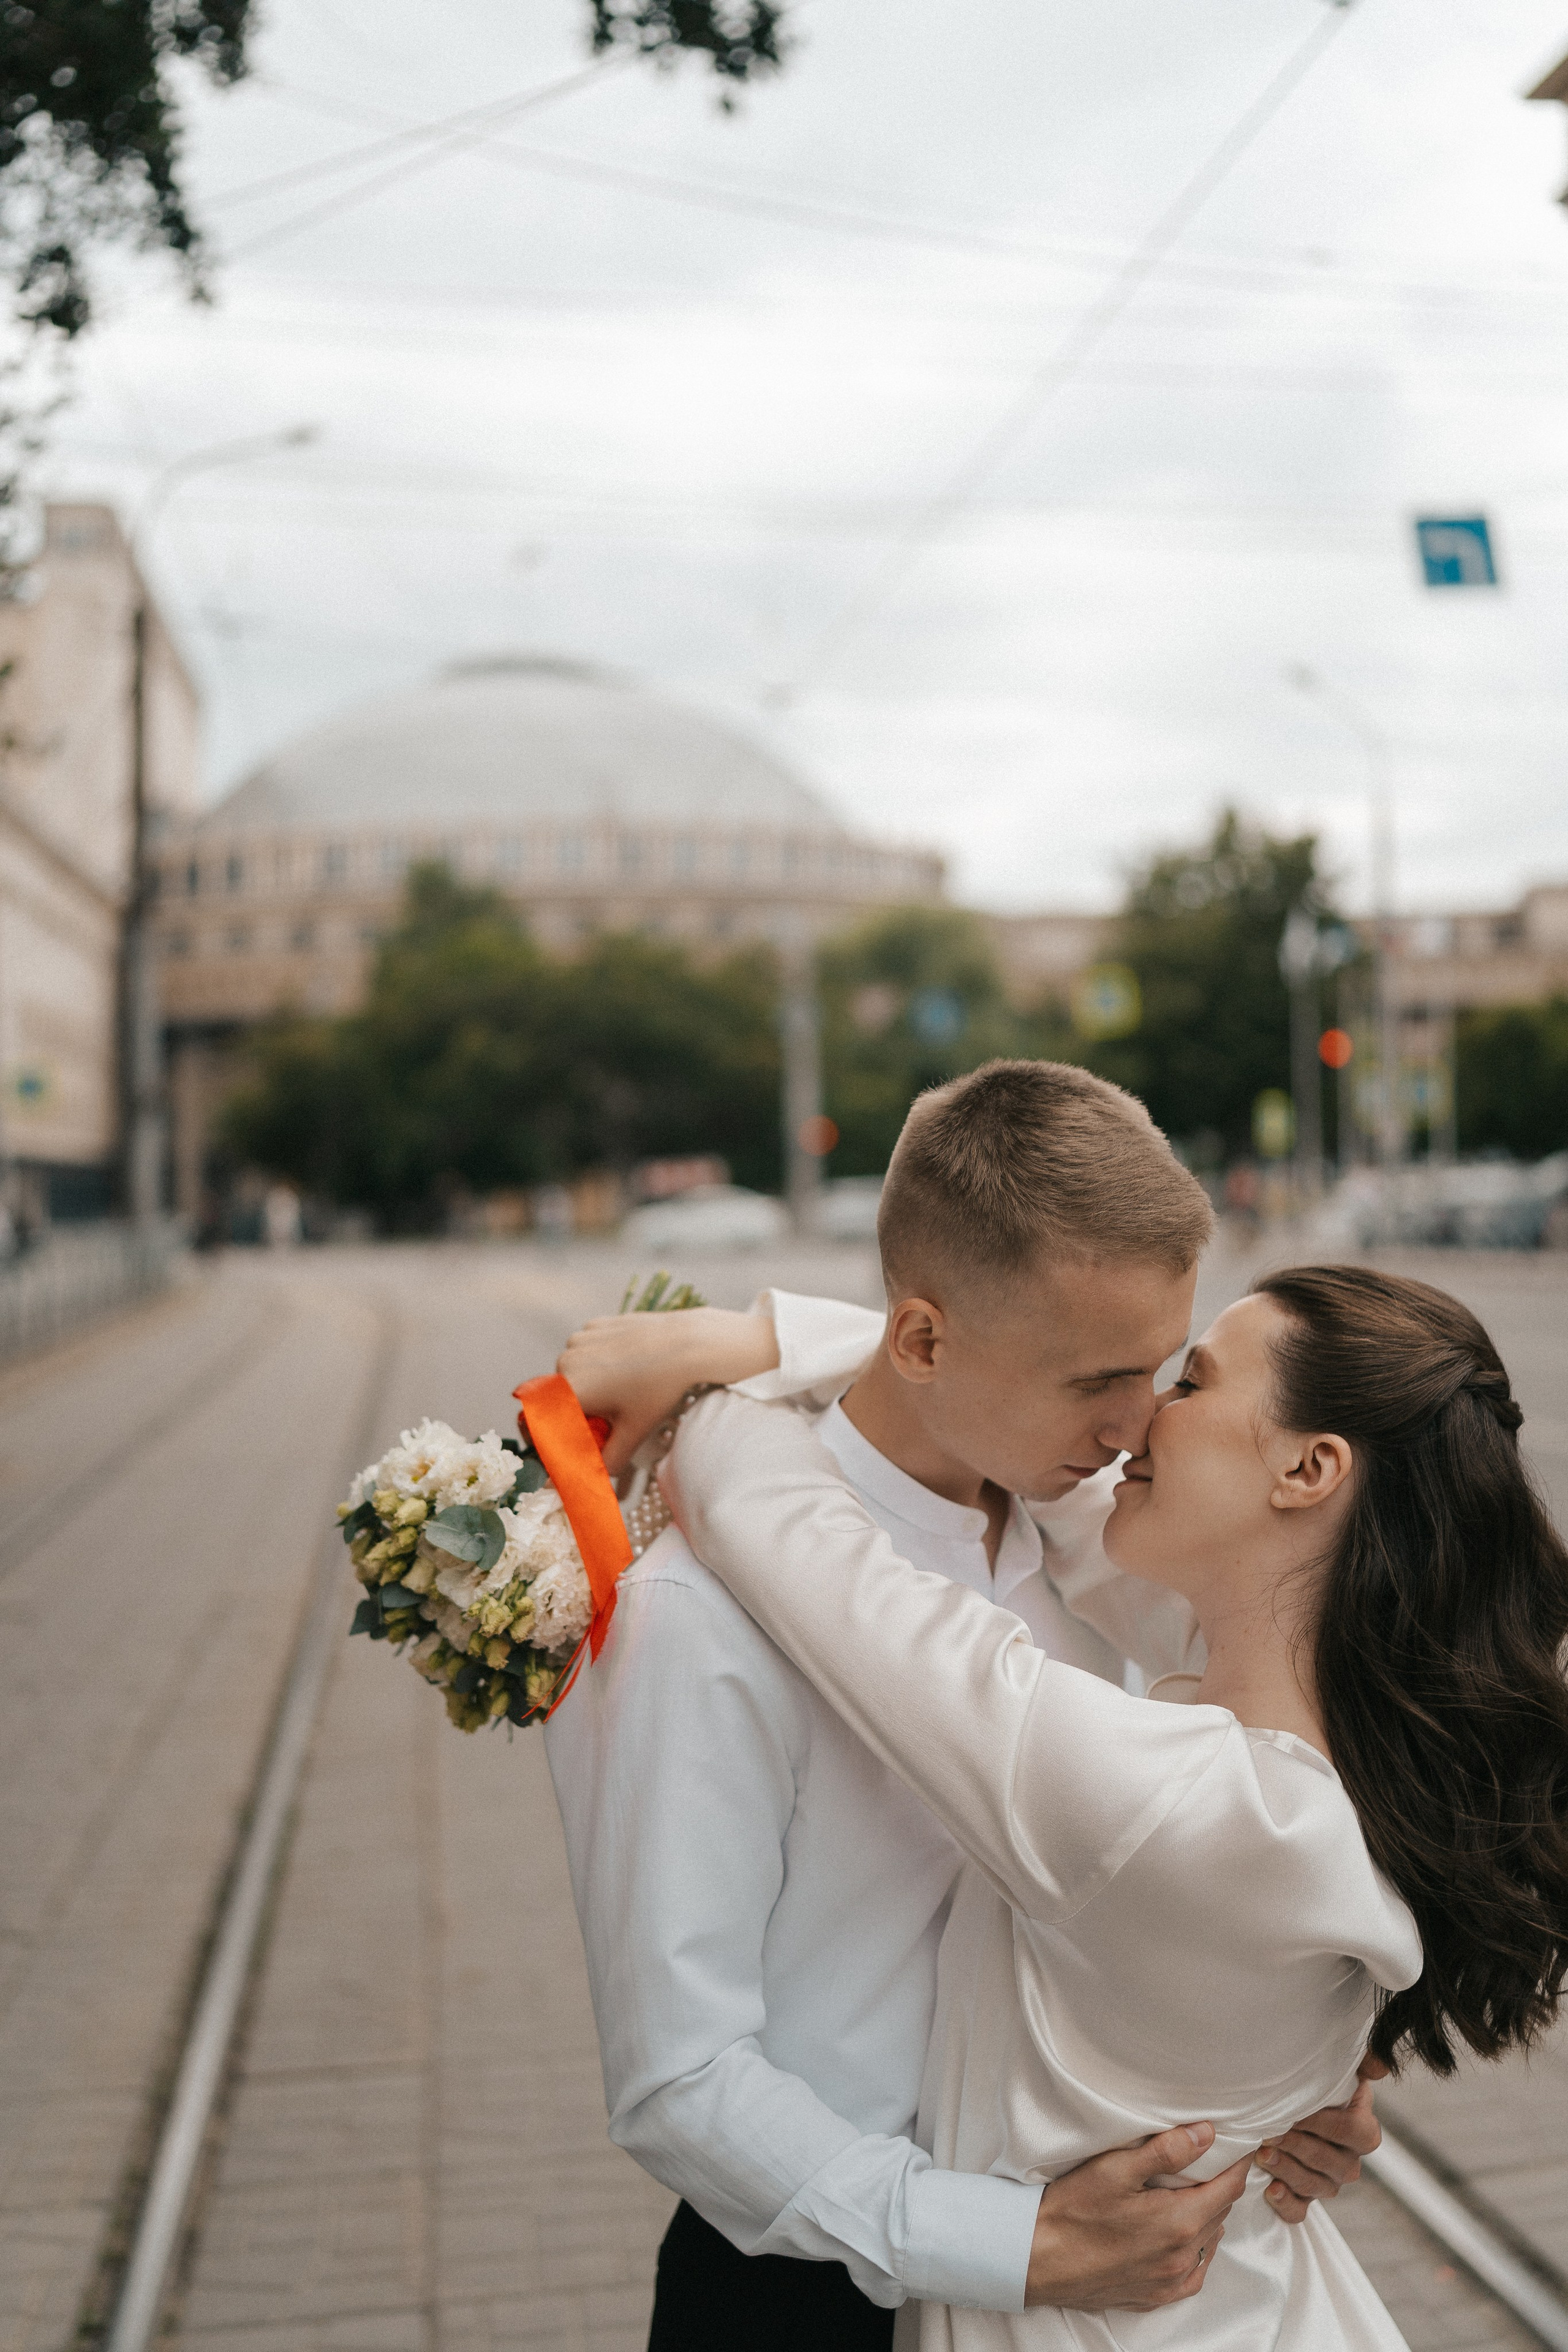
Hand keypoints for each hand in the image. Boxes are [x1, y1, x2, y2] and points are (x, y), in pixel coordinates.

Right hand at [557, 1308, 778, 1472]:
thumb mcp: (633, 1432)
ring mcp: (579, 1340)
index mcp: (568, 1390)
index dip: (549, 1433)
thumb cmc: (659, 1389)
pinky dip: (599, 1363)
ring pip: (573, 1372)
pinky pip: (587, 1351)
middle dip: (577, 1410)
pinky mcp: (593, 1325)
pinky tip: (626, 1366)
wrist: (686, 1344)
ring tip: (623, 1390)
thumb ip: (606, 1462)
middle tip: (608, 1417)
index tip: (567, 1440)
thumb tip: (588, 1481)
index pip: (539, 1420)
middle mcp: (565, 1362)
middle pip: (559, 1396)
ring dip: (588, 1385)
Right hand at [1025, 2122, 1248, 2309]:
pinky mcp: (1156, 2296)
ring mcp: (1170, 2280)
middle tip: (1210, 2161)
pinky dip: (1197, 2249)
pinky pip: (1194, 2272)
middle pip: (1220, 2212)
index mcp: (1178, 2222)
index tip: (1239, 2146)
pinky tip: (1183, 2235)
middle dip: (1219, 2185)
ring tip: (1192, 2191)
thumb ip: (1166, 2151)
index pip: (1228, 2188)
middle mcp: (1182, 2256)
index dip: (1237, 2164)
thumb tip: (1207, 2134)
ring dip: (1207, 2215)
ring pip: (1208, 2241)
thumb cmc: (1073, 2210)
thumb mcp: (1116, 2168)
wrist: (1039, 2259)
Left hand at [1253, 2055, 1385, 2221]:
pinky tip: (1270, 2189)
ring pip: (1316, 2186)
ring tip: (1263, 2153)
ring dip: (1287, 2170)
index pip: (1355, 2133)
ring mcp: (1328, 2182)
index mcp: (1363, 2128)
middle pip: (1332, 2162)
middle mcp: (1349, 2160)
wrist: (1285, 2104)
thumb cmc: (1312, 2081)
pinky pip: (1300, 2211)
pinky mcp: (1305, 2197)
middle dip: (1298, 2146)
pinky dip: (1285, 2204)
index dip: (1324, 2125)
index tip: (1295, 2113)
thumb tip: (1379, 2067)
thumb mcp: (1337, 2066)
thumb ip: (1363, 2061)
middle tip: (1269, 2132)